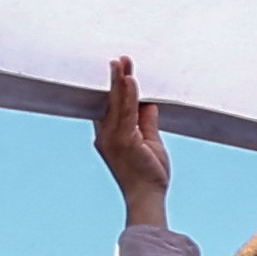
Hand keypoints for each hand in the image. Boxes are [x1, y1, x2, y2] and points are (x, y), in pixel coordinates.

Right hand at [93, 57, 169, 223]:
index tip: (121, 70)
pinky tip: (129, 79)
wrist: (146, 196)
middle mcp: (106, 135)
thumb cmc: (148, 173)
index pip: (110, 106)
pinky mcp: (123, 140)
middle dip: (115, 78)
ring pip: (116, 103)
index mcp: (109, 136)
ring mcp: (113, 137)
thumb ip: (147, 123)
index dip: (114, 88)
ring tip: (122, 62)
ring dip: (120, 80)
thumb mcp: (150, 142)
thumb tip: (149, 105)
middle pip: (109, 100)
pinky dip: (128, 94)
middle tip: (119, 59)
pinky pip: (126, 112)